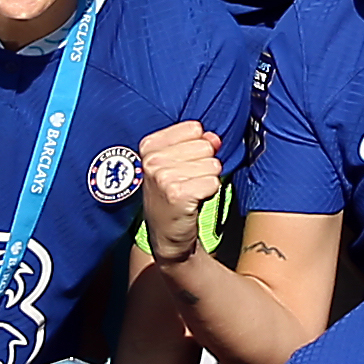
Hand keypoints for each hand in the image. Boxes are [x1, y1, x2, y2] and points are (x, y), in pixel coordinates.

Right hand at [134, 116, 226, 265]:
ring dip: (207, 180)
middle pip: (205, 146)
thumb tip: (214, 138)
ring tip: (191, 192)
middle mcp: (152, 160)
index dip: (197, 148)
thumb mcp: (178, 164)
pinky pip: (213, 182)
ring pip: (212, 164)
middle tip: (188, 182)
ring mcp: (162, 177)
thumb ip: (197, 143)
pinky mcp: (176, 194)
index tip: (183, 165)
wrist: (166, 235)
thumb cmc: (173, 195)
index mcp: (149, 146)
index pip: (194, 128)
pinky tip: (194, 202)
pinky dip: (209, 193)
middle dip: (204, 165)